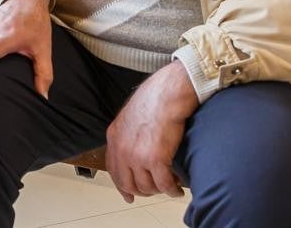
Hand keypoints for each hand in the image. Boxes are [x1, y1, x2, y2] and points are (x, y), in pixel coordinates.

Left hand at [105, 61, 198, 202]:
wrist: (166, 94)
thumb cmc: (153, 100)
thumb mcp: (129, 118)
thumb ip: (127, 136)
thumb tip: (134, 150)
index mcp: (114, 138)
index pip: (113, 170)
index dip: (122, 186)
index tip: (129, 196)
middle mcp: (122, 149)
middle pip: (128, 183)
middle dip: (143, 191)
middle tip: (155, 190)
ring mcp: (137, 156)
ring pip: (147, 187)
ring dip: (159, 190)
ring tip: (169, 186)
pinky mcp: (155, 159)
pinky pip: (163, 185)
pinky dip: (171, 190)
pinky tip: (177, 188)